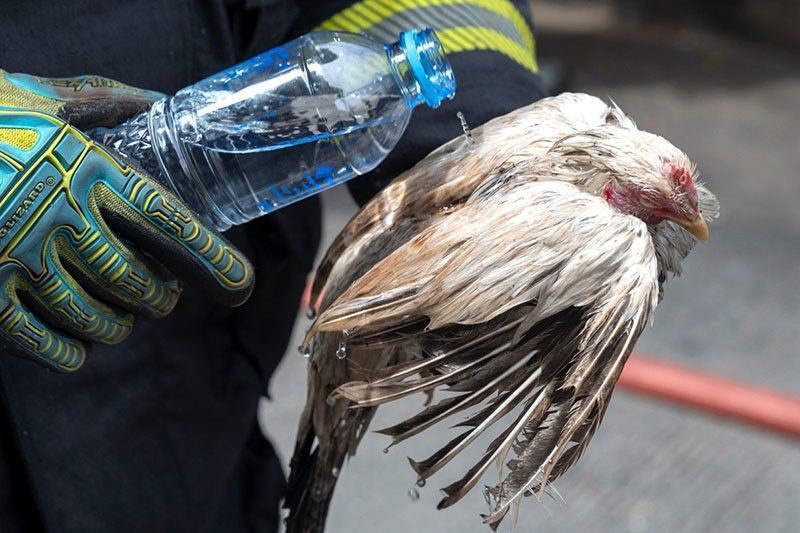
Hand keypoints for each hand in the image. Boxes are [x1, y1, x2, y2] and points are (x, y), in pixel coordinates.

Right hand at [0, 71, 253, 370]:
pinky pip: (46, 344)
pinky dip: (74, 351)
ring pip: (99, 319)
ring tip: (126, 317)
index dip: (211, 259)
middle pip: (140, 282)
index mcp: (85, 168)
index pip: (168, 223)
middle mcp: (57, 216)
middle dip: (164, 298)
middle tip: (166, 296)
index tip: (241, 283)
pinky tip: (80, 342)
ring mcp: (16, 258)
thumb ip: (102, 101)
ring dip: (123, 325)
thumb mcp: (40, 99)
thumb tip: (158, 102)